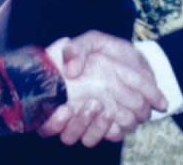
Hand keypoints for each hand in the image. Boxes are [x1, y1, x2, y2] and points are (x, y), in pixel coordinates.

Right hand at [39, 32, 166, 146]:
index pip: (45, 122)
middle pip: (67, 136)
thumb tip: (70, 70)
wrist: (137, 60)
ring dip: (98, 127)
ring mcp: (93, 124)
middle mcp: (74, 115)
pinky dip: (116, 128)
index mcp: (60, 96)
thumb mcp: (92, 42)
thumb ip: (76, 50)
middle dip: (79, 123)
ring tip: (108, 110)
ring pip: (89, 140)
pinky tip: (123, 115)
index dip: (52, 122)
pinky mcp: (114, 128)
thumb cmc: (108, 51)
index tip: (65, 108)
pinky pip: (113, 137)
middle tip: (93, 104)